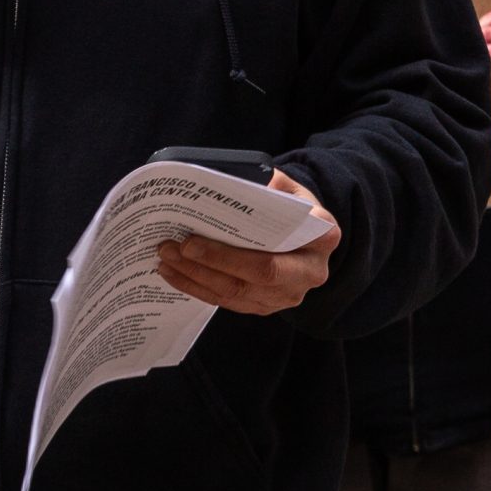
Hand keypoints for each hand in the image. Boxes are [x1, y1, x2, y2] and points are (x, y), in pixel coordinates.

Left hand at [156, 170, 341, 316]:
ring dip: (197, 276)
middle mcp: (310, 272)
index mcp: (323, 236)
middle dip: (213, 261)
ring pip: (238, 292)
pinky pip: (229, 302)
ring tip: (167, 258)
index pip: (287, 243)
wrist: (306, 236)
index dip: (236, 249)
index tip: (202, 235)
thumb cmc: (294, 209)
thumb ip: (269, 183)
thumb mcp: (291, 189)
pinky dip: (198, 288)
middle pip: (258, 274)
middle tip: (177, 246)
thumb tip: (234, 184)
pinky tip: (175, 273)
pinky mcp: (267, 307)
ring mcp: (288, 295)